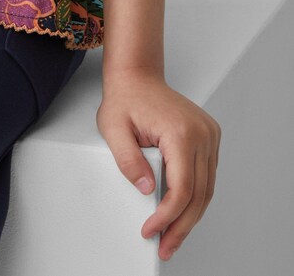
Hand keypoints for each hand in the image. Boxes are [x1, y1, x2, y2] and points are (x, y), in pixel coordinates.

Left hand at [96, 69, 220, 261]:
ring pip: (207, 189)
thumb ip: (128, 161)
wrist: (137, 76)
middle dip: (181, 226)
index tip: (151, 231)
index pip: (181, 188)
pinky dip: (195, 198)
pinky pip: (206, 176)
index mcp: (181, 132)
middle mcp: (202, 134)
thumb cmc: (125, 99)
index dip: (167, 216)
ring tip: (172, 237)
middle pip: (198, 194)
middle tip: (165, 247)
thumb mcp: (113, 128)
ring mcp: (209, 135)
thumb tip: (147, 190)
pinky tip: (181, 213)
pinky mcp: (209, 137)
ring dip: (190, 216)